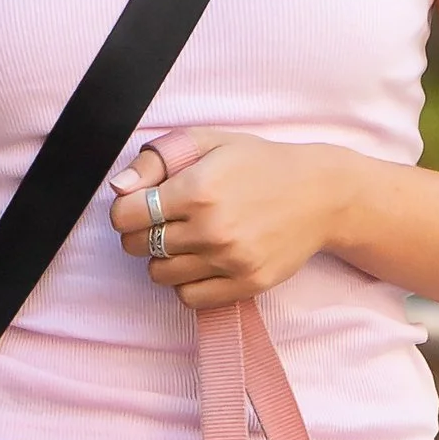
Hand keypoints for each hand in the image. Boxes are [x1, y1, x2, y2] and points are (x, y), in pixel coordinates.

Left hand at [109, 134, 359, 307]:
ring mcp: (230, 260)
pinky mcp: (246, 284)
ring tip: (186, 240)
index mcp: (198, 189)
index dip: (126, 209)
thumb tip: (119, 188)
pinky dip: (186, 282)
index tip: (140, 205)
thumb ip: (157, 160)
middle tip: (164, 221)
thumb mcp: (209, 142)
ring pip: (160, 275)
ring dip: (164, 258)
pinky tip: (201, 261)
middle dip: (141, 232)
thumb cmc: (260, 164)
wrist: (319, 194)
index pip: (126, 215)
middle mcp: (212, 229)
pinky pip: (189, 297)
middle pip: (138, 246)